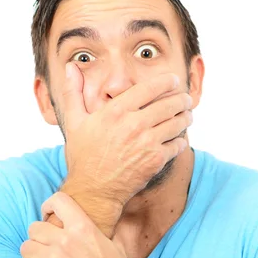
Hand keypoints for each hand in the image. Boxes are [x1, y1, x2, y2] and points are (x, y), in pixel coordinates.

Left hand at [13, 191, 137, 257]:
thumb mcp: (117, 245)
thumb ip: (113, 228)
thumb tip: (128, 215)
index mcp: (83, 228)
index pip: (58, 200)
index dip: (49, 206)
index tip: (48, 215)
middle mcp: (66, 240)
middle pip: (35, 227)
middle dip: (38, 237)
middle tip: (45, 247)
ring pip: (25, 246)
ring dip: (31, 255)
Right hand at [61, 63, 192, 207]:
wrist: (92, 191)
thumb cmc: (82, 156)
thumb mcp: (74, 121)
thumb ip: (73, 92)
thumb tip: (70, 67)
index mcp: (116, 111)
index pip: (149, 88)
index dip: (166, 81)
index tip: (173, 79)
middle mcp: (134, 124)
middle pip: (170, 103)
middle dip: (182, 99)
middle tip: (186, 99)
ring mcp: (147, 143)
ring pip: (177, 122)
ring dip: (186, 117)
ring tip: (187, 115)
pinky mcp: (156, 160)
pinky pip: (177, 144)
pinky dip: (180, 139)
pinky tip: (178, 138)